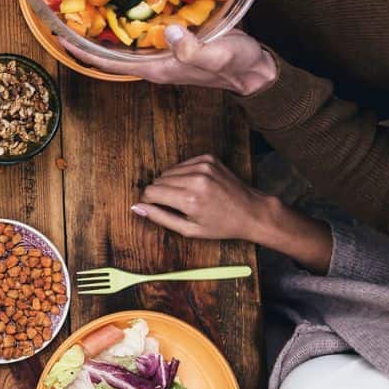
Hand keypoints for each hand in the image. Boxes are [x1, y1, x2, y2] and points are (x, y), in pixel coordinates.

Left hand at [61, 26, 278, 95]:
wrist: (255, 68)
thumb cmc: (236, 64)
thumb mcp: (216, 55)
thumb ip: (193, 48)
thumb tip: (170, 32)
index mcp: (154, 67)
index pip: (107, 61)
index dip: (82, 51)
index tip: (59, 36)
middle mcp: (151, 57)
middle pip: (111, 46)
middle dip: (90, 29)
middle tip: (69, 4)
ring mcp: (162, 46)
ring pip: (127, 33)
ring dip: (109, 16)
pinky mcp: (174, 34)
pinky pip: (147, 21)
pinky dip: (136, 6)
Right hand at [130, 154, 272, 240]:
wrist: (252, 211)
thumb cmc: (222, 225)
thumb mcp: (189, 230)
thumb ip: (160, 218)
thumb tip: (136, 208)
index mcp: (190, 200)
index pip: (151, 192)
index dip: (149, 201)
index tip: (157, 207)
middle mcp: (196, 179)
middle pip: (158, 180)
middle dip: (161, 193)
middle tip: (176, 205)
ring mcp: (203, 166)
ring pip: (168, 172)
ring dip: (172, 184)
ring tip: (188, 196)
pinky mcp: (208, 158)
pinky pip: (182, 164)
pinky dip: (183, 175)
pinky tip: (195, 186)